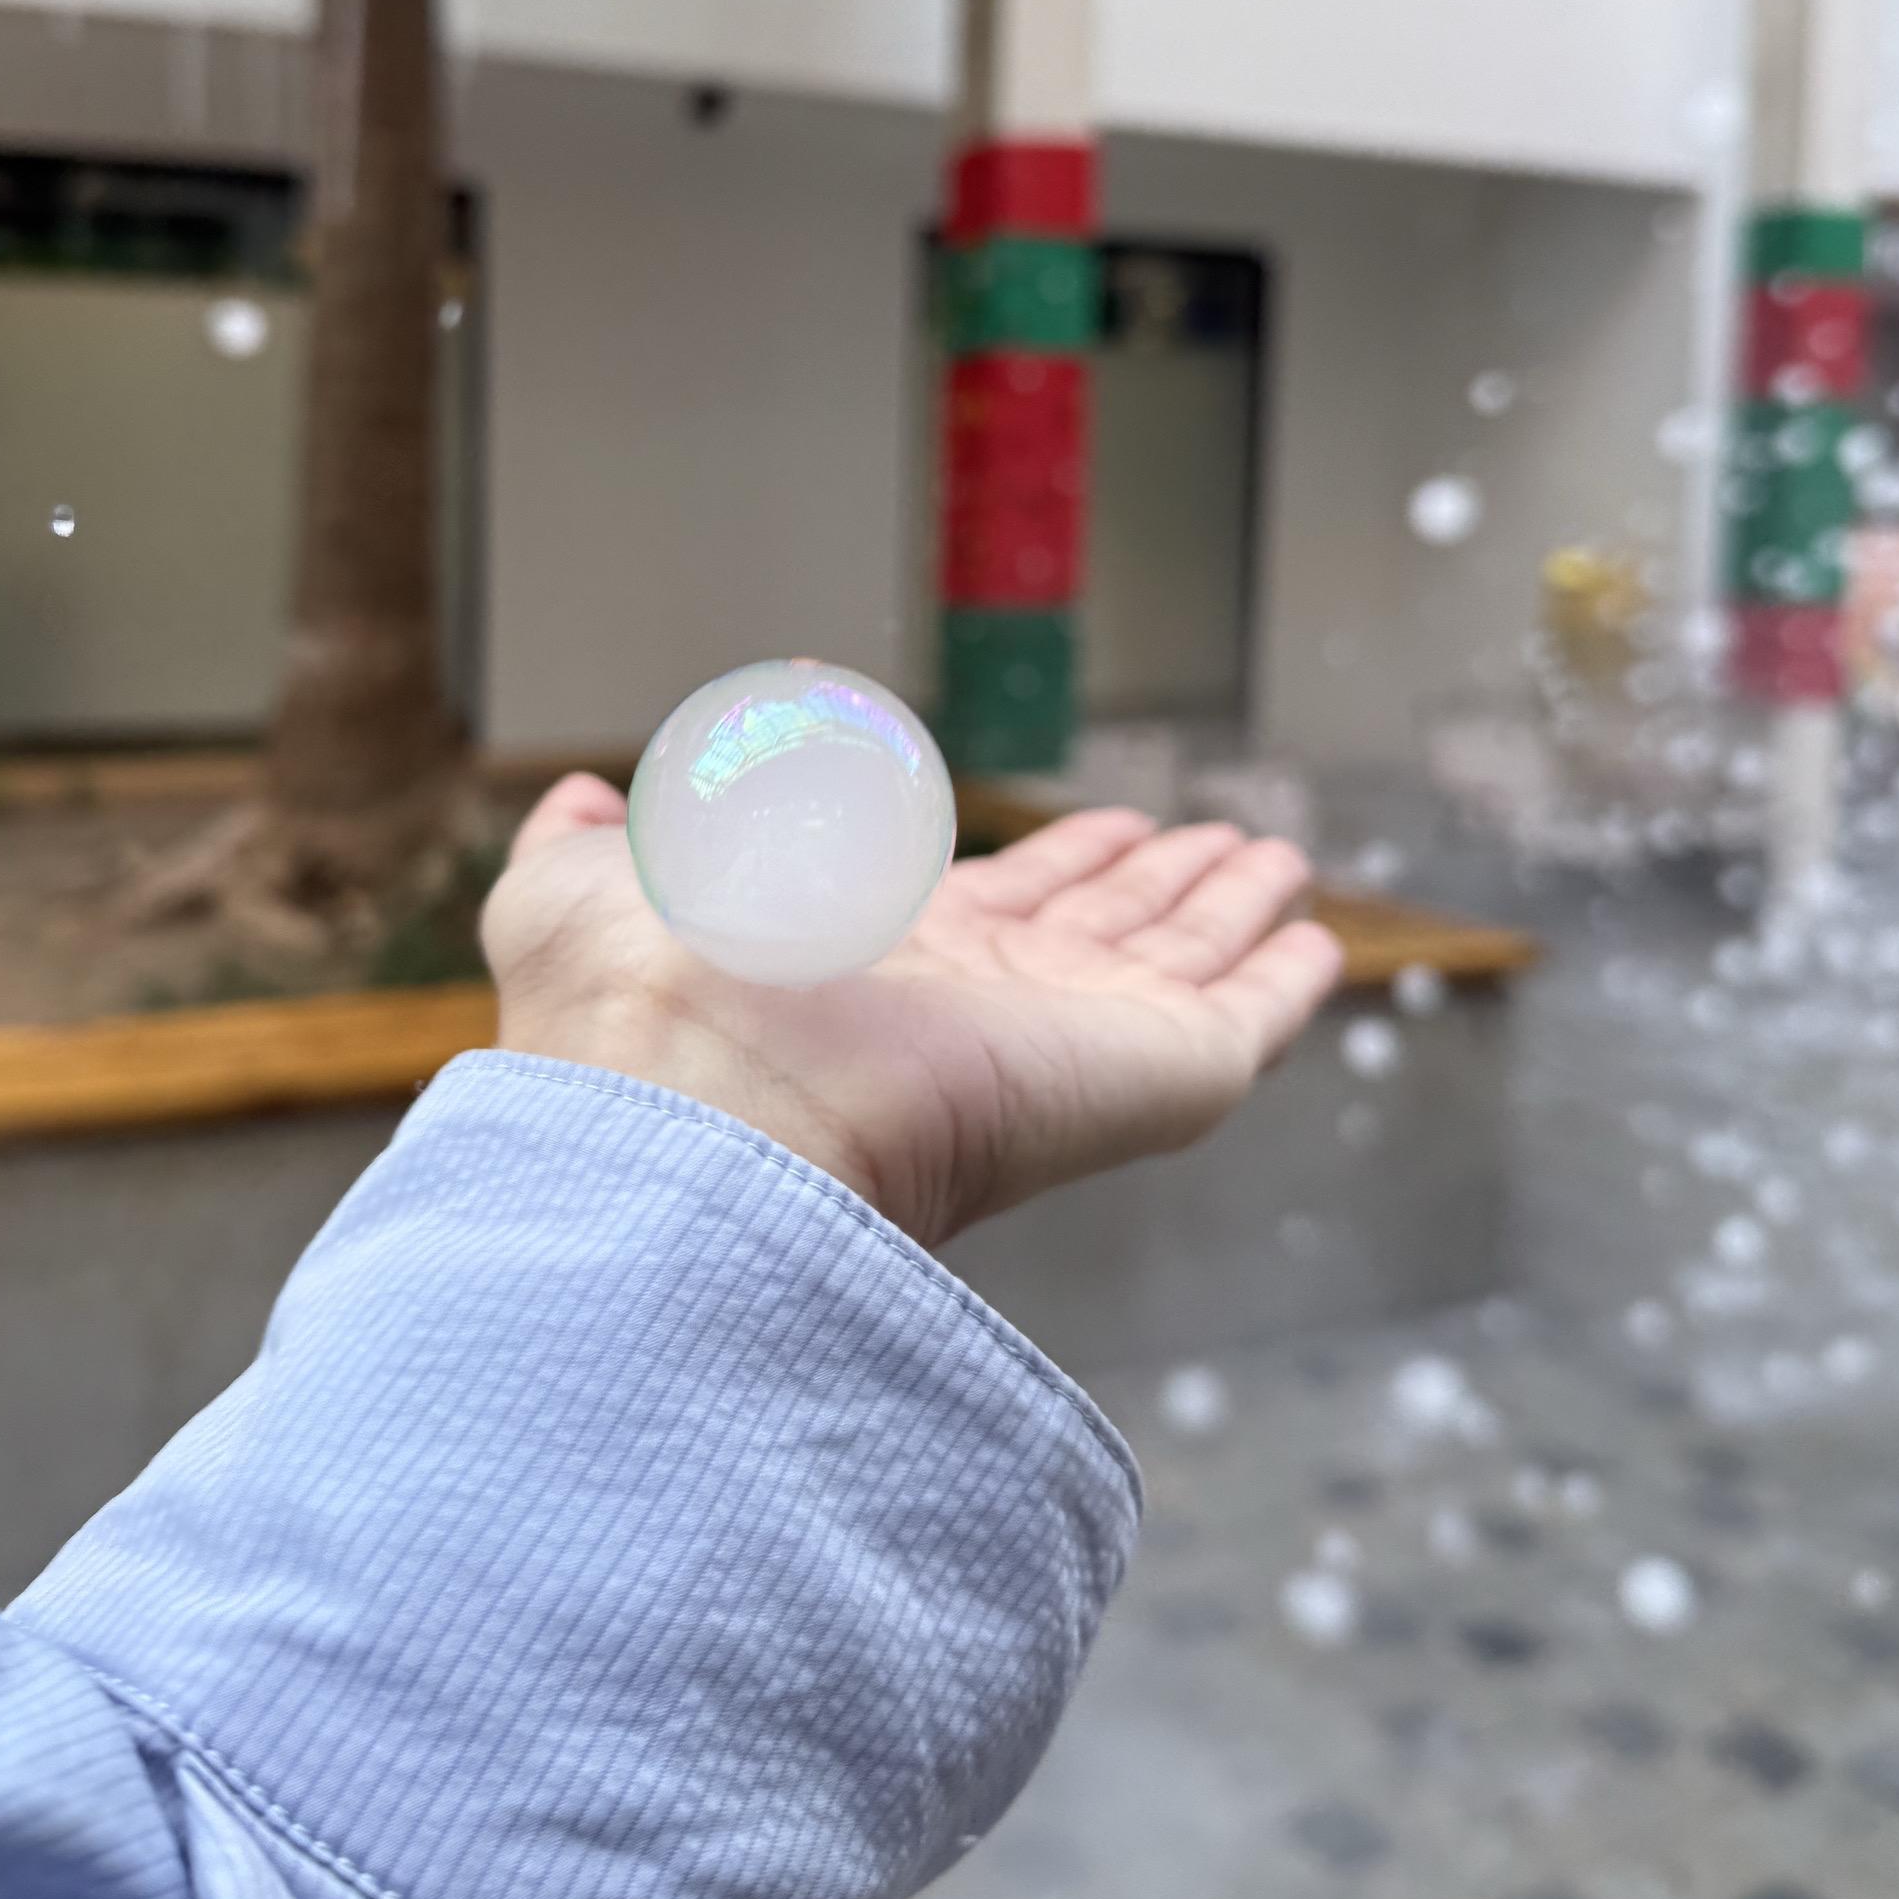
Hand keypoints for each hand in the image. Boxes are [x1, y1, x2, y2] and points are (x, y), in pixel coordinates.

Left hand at [481, 777, 1343, 1251]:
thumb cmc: (639, 997)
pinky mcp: (1147, 1075)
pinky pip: (1243, 1023)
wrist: (709, 1101)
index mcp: (876, 958)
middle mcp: (983, 1002)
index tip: (1111, 827)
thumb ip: (587, 840)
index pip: (996, 909)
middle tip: (1224, 841)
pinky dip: (1291, 985)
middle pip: (1100, 933)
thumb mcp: (575, 887)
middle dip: (1160, 885)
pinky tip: (1323, 944)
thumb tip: (583, 797)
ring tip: (1280, 863)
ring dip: (1232, 910)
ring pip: (1176, 966)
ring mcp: (1070, 1040)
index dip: (1056, 868)